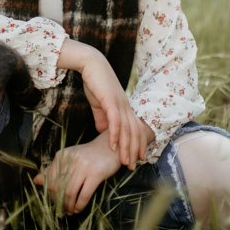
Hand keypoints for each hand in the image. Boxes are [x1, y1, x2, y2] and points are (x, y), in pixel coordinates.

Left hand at [32, 131, 120, 214]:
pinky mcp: (96, 173)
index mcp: (62, 155)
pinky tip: (79, 209)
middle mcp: (71, 159)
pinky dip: (79, 205)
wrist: (109, 148)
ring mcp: (83, 165)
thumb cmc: (87, 156)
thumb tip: (36, 180)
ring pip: (70, 193)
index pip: (50, 180)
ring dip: (69, 206)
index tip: (55, 203)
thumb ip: (53, 169)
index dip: (50, 195)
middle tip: (62, 211)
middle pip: (59, 187)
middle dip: (59, 203)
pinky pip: (84, 195)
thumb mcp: (69, 159)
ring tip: (70, 212)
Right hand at [57, 40, 148, 168]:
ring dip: (126, 147)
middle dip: (134, 150)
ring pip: (127, 129)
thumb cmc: (95, 82)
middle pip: (134, 132)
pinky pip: (115, 121)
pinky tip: (111, 146)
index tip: (138, 159)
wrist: (91, 63)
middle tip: (132, 166)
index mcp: (125, 107)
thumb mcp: (99, 104)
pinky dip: (114, 135)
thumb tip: (104, 133)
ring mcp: (120, 103)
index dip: (138, 144)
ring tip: (124, 161)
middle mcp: (126, 106)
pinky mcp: (110, 100)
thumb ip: (103, 118)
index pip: (136, 128)